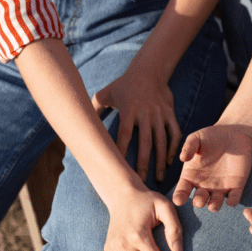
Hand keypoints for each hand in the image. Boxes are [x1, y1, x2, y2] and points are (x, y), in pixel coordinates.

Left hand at [92, 63, 180, 182]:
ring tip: (159, 178)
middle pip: (145, 143)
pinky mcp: (170, 113)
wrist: (149, 69)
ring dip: (161, 160)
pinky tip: (172, 161)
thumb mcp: (105, 93)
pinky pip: (174, 133)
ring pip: (162, 141)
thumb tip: (77, 123)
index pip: (124, 134)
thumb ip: (93, 108)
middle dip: (143, 164)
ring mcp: (159, 114)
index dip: (121, 151)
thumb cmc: (124, 84)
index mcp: (129, 110)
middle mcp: (145, 114)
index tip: (119, 169)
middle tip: (141, 182)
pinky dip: (174, 147)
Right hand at [105, 186, 182, 250]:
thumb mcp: (165, 207)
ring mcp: (113, 248)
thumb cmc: (146, 200)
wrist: (122, 195)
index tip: (171, 250)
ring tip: (150, 244)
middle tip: (158, 245)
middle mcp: (123, 245)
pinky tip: (139, 247)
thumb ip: (174, 229)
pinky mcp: (108, 248)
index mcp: (138, 236)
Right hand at [172, 125, 251, 210]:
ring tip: (212, 205)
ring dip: (214, 206)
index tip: (178, 200)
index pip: (182, 191)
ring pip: (215, 203)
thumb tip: (182, 158)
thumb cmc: (211, 136)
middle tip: (199, 200)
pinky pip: (234, 198)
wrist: (233, 134)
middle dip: (198, 202)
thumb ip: (189, 147)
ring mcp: (220, 187)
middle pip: (199, 200)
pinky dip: (232, 201)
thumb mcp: (197, 138)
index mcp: (191, 176)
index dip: (179, 197)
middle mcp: (204, 185)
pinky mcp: (236, 186)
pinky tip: (231, 200)